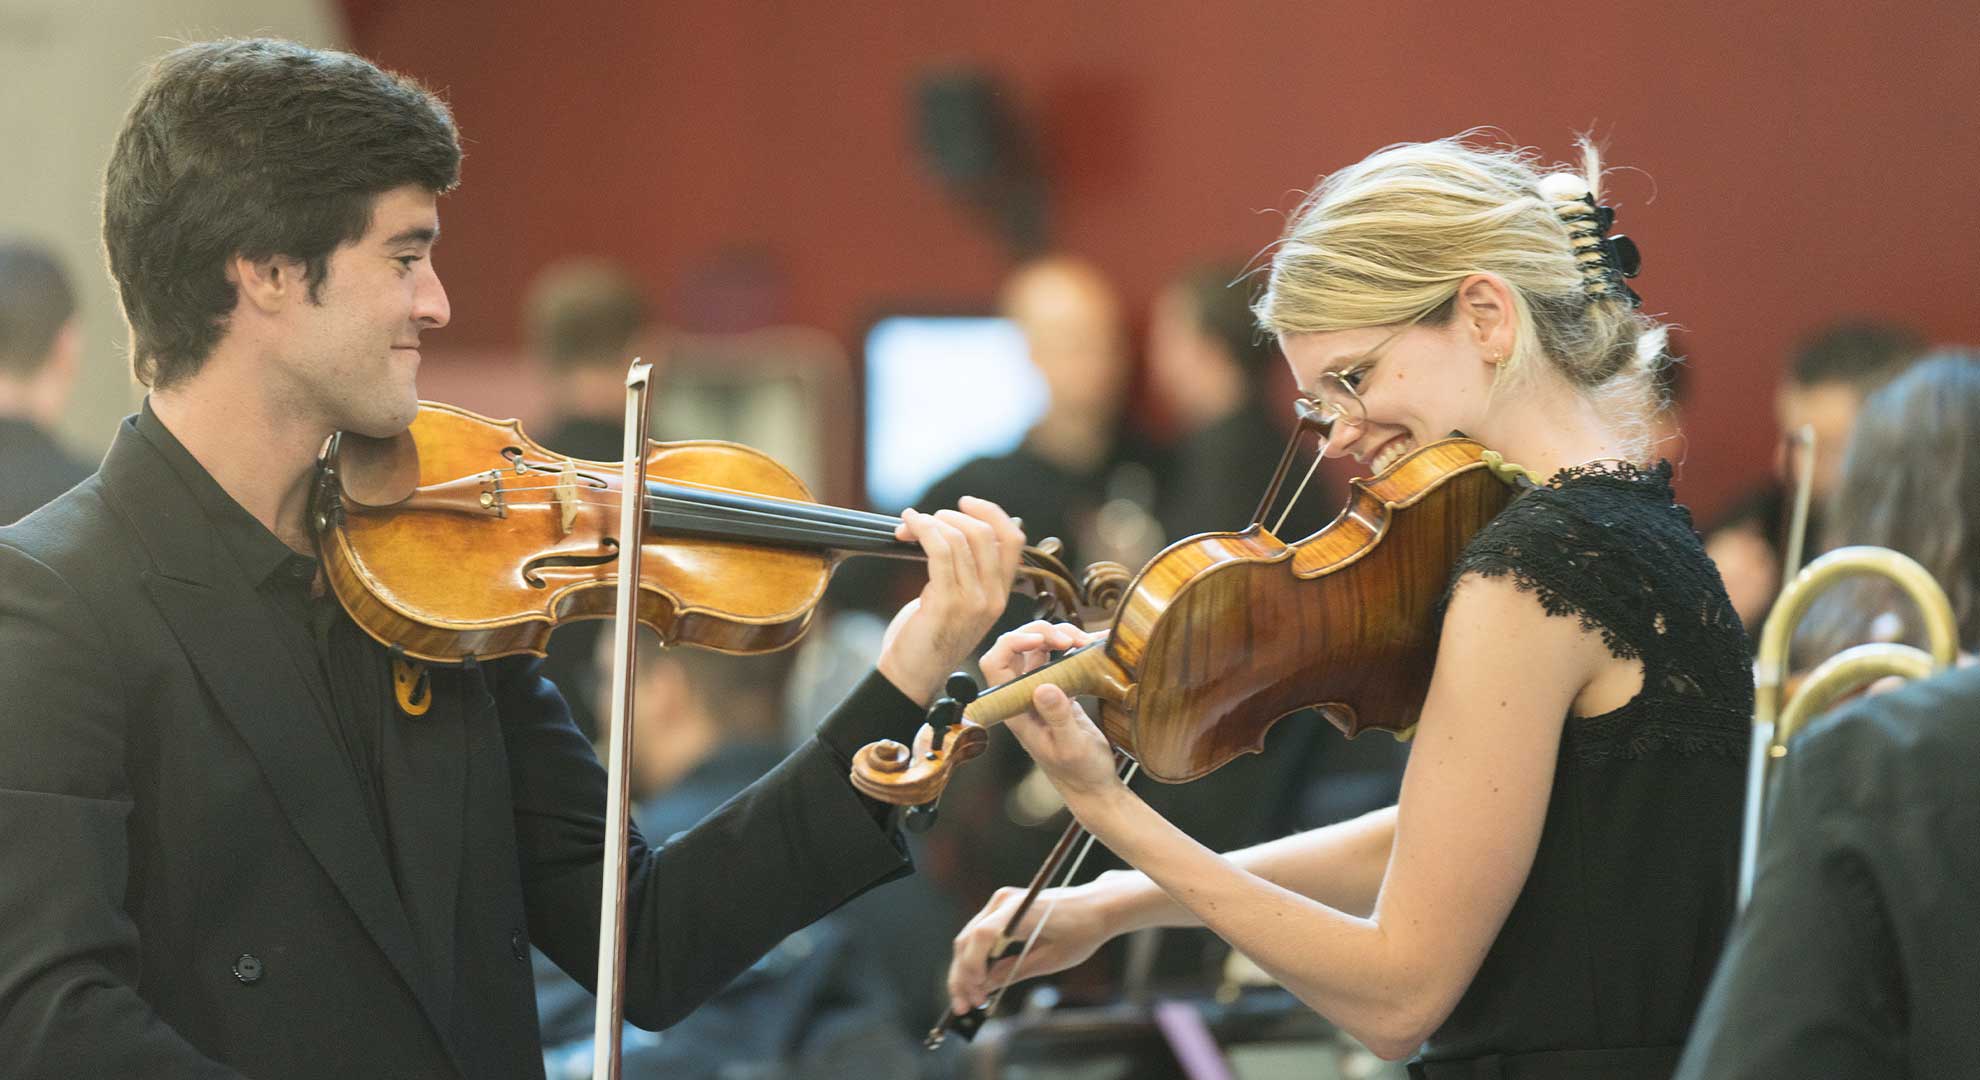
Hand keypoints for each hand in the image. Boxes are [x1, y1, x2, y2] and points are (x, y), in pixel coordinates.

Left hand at [876, 496, 1024, 704]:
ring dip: (930, 522)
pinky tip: (906, 527)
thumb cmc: (927, 637)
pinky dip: (921, 530)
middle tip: (927, 519)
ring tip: (910, 524)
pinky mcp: (946, 604)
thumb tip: (953, 529)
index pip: (1013, 540)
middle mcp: (992, 598)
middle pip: (983, 534)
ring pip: (958, 539)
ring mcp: (972, 602)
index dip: (992, 513)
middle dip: (951, 515)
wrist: (910, 676)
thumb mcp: (958, 602)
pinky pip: (938, 551)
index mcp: (1000, 595)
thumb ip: (965, 572)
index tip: (966, 503)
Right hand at [947, 878, 1114, 1016]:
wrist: (1096, 907)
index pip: (982, 936)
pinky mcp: (1002, 910)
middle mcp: (1002, 901)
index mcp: (1018, 909)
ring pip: (968, 940)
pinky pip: (979, 937)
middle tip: (963, 1007)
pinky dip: (976, 960)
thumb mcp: (1050, 960)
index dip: (972, 966)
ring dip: (965, 971)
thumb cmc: (1080, 932)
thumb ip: (1014, 972)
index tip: (976, 992)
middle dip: (962, 976)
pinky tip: (978, 984)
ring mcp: (1000, 904)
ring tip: (968, 1001)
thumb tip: (985, 988)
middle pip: (967, 940)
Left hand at [983, 621, 1122, 802]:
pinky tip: (1091, 647)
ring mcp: (1040, 694)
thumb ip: (1057, 717)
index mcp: (1016, 710)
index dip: (1012, 643)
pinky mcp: (1060, 692)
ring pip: (1038, 650)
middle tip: (1071, 640)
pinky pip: (1059, 660)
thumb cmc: (1081, 773)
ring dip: (1058, 637)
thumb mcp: (1071, 746)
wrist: (1094, 787)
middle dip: (1041, 634)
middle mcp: (1023, 698)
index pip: (995, 664)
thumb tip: (1043, 687)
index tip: (1041, 640)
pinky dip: (1073, 649)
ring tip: (1084, 642)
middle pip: (1017, 649)